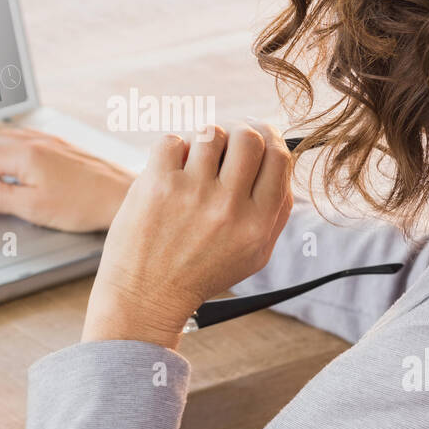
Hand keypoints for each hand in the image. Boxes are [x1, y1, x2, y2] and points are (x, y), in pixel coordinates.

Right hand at [0, 127, 134, 232]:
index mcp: (25, 155)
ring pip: (6, 135)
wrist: (121, 195)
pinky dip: (5, 144)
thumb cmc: (84, 203)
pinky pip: (23, 135)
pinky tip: (9, 153)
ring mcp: (49, 140)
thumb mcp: (33, 208)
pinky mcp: (61, 145)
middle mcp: (36, 142)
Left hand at [82, 120, 292, 349]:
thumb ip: (277, 212)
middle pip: (249, 137)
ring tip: (194, 162)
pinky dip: (171, 149)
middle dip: (239, 133)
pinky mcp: (158, 184)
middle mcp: (228, 206)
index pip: (279, 157)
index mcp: (257, 223)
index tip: (260, 134)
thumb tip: (283, 162)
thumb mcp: (254, 255)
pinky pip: (172, 140)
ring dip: (203, 142)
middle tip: (226, 145)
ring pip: (211, 133)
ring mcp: (192, 192)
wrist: (145, 296)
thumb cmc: (200, 272)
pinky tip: (170, 171)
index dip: (271, 137)